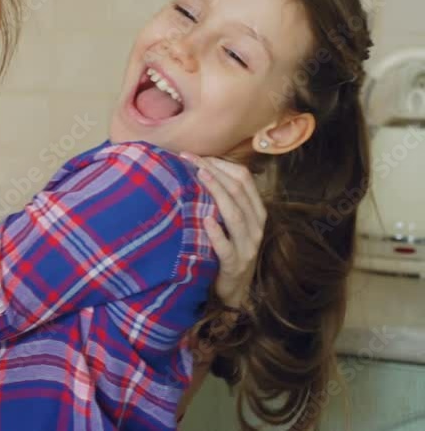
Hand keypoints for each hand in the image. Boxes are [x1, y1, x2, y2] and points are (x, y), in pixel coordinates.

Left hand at [181, 154, 266, 309]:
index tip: (197, 155)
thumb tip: (199, 170)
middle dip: (214, 171)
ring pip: (236, 215)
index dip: (222, 164)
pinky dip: (217, 233)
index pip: (244, 179)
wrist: (235, 291)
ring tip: (200, 176)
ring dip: (217, 193)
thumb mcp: (230, 223)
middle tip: (190, 158)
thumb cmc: (228, 250)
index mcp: (256, 212)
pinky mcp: (235, 264)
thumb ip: (223, 201)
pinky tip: (206, 220)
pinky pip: (227, 247)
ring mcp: (248, 246)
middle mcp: (256, 226)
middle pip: (239, 192)